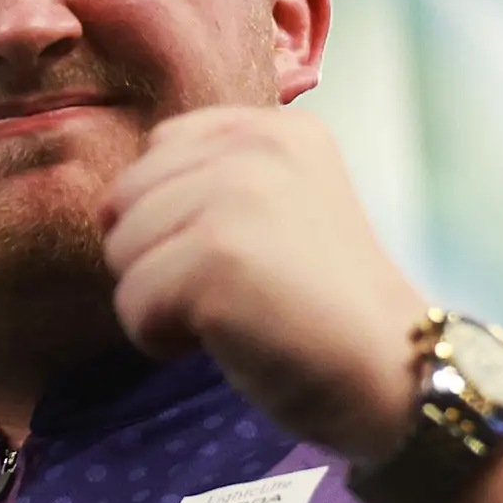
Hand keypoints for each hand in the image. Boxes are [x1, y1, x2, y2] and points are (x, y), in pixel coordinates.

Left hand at [101, 106, 429, 460]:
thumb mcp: (280, 209)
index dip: (174, 218)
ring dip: (160, 302)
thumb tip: (109, 207)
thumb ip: (213, 183)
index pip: (158, 150)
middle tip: (236, 292)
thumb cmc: (326, 310)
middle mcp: (255, 144)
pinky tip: (226, 340)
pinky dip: (162, 340)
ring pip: (121, 252)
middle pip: (125, 200)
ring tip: (235, 314)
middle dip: (158, 259)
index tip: (241, 256)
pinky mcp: (215, 256)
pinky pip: (131, 305)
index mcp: (274, 128)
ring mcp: (235, 196)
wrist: (393, 375)